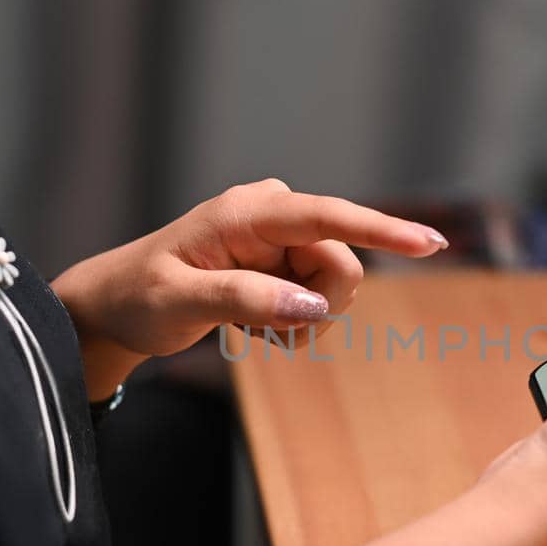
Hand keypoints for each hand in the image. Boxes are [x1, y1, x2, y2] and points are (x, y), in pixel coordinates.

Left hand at [52, 179, 446, 395]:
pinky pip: (320, 298)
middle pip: (341, 264)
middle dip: (318, 308)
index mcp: (247, 212)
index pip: (327, 216)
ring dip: (305, 322)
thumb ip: (246, 301)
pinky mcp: (283, 260)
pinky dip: (296, 324)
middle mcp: (273, 214)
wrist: (115, 307)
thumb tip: (311, 307)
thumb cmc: (138, 298)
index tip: (431, 243)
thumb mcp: (182, 303)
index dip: (382, 230)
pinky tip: (256, 326)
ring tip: (254, 332)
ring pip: (335, 287)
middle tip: (268, 334)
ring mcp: (280, 237)